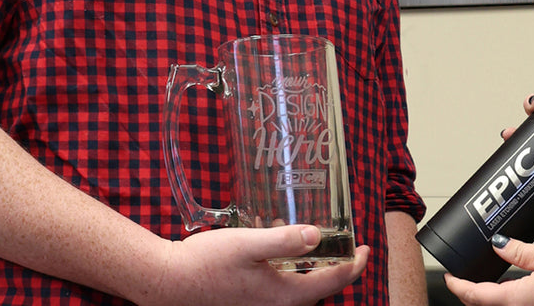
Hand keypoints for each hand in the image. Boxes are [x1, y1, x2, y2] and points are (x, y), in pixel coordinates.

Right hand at [140, 225, 368, 305]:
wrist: (169, 282)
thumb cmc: (205, 263)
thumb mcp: (249, 245)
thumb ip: (284, 240)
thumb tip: (319, 235)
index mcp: (285, 296)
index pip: (333, 283)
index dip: (354, 265)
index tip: (365, 248)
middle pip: (320, 288)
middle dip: (337, 267)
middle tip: (346, 245)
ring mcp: (263, 305)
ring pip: (300, 288)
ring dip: (312, 267)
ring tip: (314, 241)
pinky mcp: (251, 300)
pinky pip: (282, 287)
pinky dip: (291, 269)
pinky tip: (279, 246)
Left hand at [442, 236, 533, 305]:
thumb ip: (518, 251)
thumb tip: (498, 245)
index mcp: (519, 299)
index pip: (477, 296)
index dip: (458, 286)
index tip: (449, 277)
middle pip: (487, 305)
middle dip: (471, 294)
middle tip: (462, 279)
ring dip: (489, 297)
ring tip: (482, 283)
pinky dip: (508, 299)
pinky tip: (511, 288)